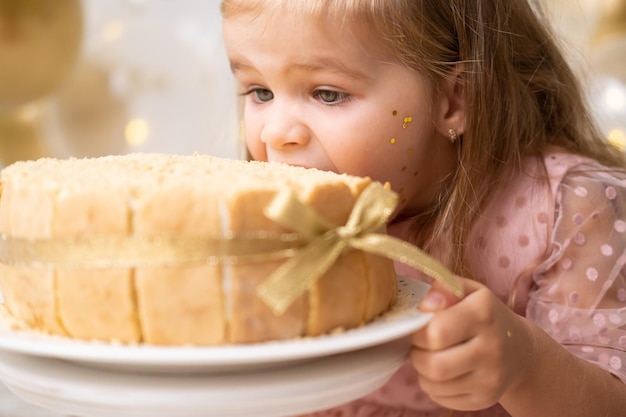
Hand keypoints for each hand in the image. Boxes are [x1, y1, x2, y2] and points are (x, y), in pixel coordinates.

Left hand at [410, 278, 532, 410]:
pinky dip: (433, 386)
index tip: (421, 327)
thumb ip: (444, 287)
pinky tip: (443, 373)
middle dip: (416, 355)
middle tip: (421, 346)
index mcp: (483, 314)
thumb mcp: (470, 292)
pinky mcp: (485, 399)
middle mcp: (492, 348)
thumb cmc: (485, 316)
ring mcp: (490, 378)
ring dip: (422, 372)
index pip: (435, 332)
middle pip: (433, 365)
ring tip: (430, 357)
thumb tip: (424, 305)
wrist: (520, 350)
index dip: (418, 331)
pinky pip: (441, 398)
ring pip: (434, 384)